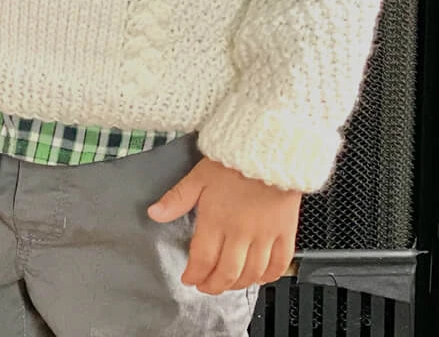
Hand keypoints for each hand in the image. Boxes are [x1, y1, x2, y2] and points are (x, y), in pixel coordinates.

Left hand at [147, 155, 300, 294]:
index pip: (203, 259)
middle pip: (227, 272)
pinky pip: (279, 263)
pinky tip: (259, 277)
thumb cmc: (232, 161)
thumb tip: (153, 214)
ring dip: (238, 284)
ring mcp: (265, 235)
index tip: (188, 278)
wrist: (268, 150)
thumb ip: (176, 199)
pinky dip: (268, 276)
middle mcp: (241, 233)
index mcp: (217, 220)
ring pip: (252, 273)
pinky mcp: (285, 232)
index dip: (194, 274)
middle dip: (213, 285)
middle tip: (205, 286)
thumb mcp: (198, 176)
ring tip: (227, 284)